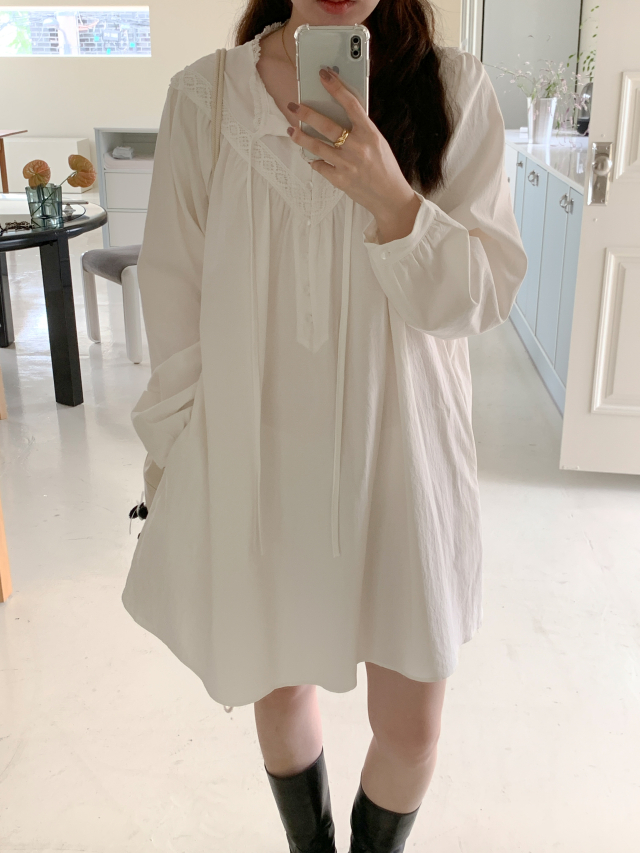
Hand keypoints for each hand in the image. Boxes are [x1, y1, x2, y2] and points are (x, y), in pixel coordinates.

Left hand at [286, 67, 420, 242]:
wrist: (390, 197)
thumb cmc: (385, 167)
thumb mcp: (377, 143)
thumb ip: (360, 129)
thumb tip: (337, 115)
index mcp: (370, 133)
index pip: (350, 104)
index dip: (335, 87)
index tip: (323, 75)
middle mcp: (357, 147)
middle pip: (326, 125)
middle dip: (307, 113)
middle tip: (294, 106)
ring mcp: (347, 164)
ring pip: (316, 146)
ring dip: (301, 137)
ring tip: (292, 130)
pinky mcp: (339, 180)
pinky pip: (320, 166)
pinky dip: (314, 160)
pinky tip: (310, 156)